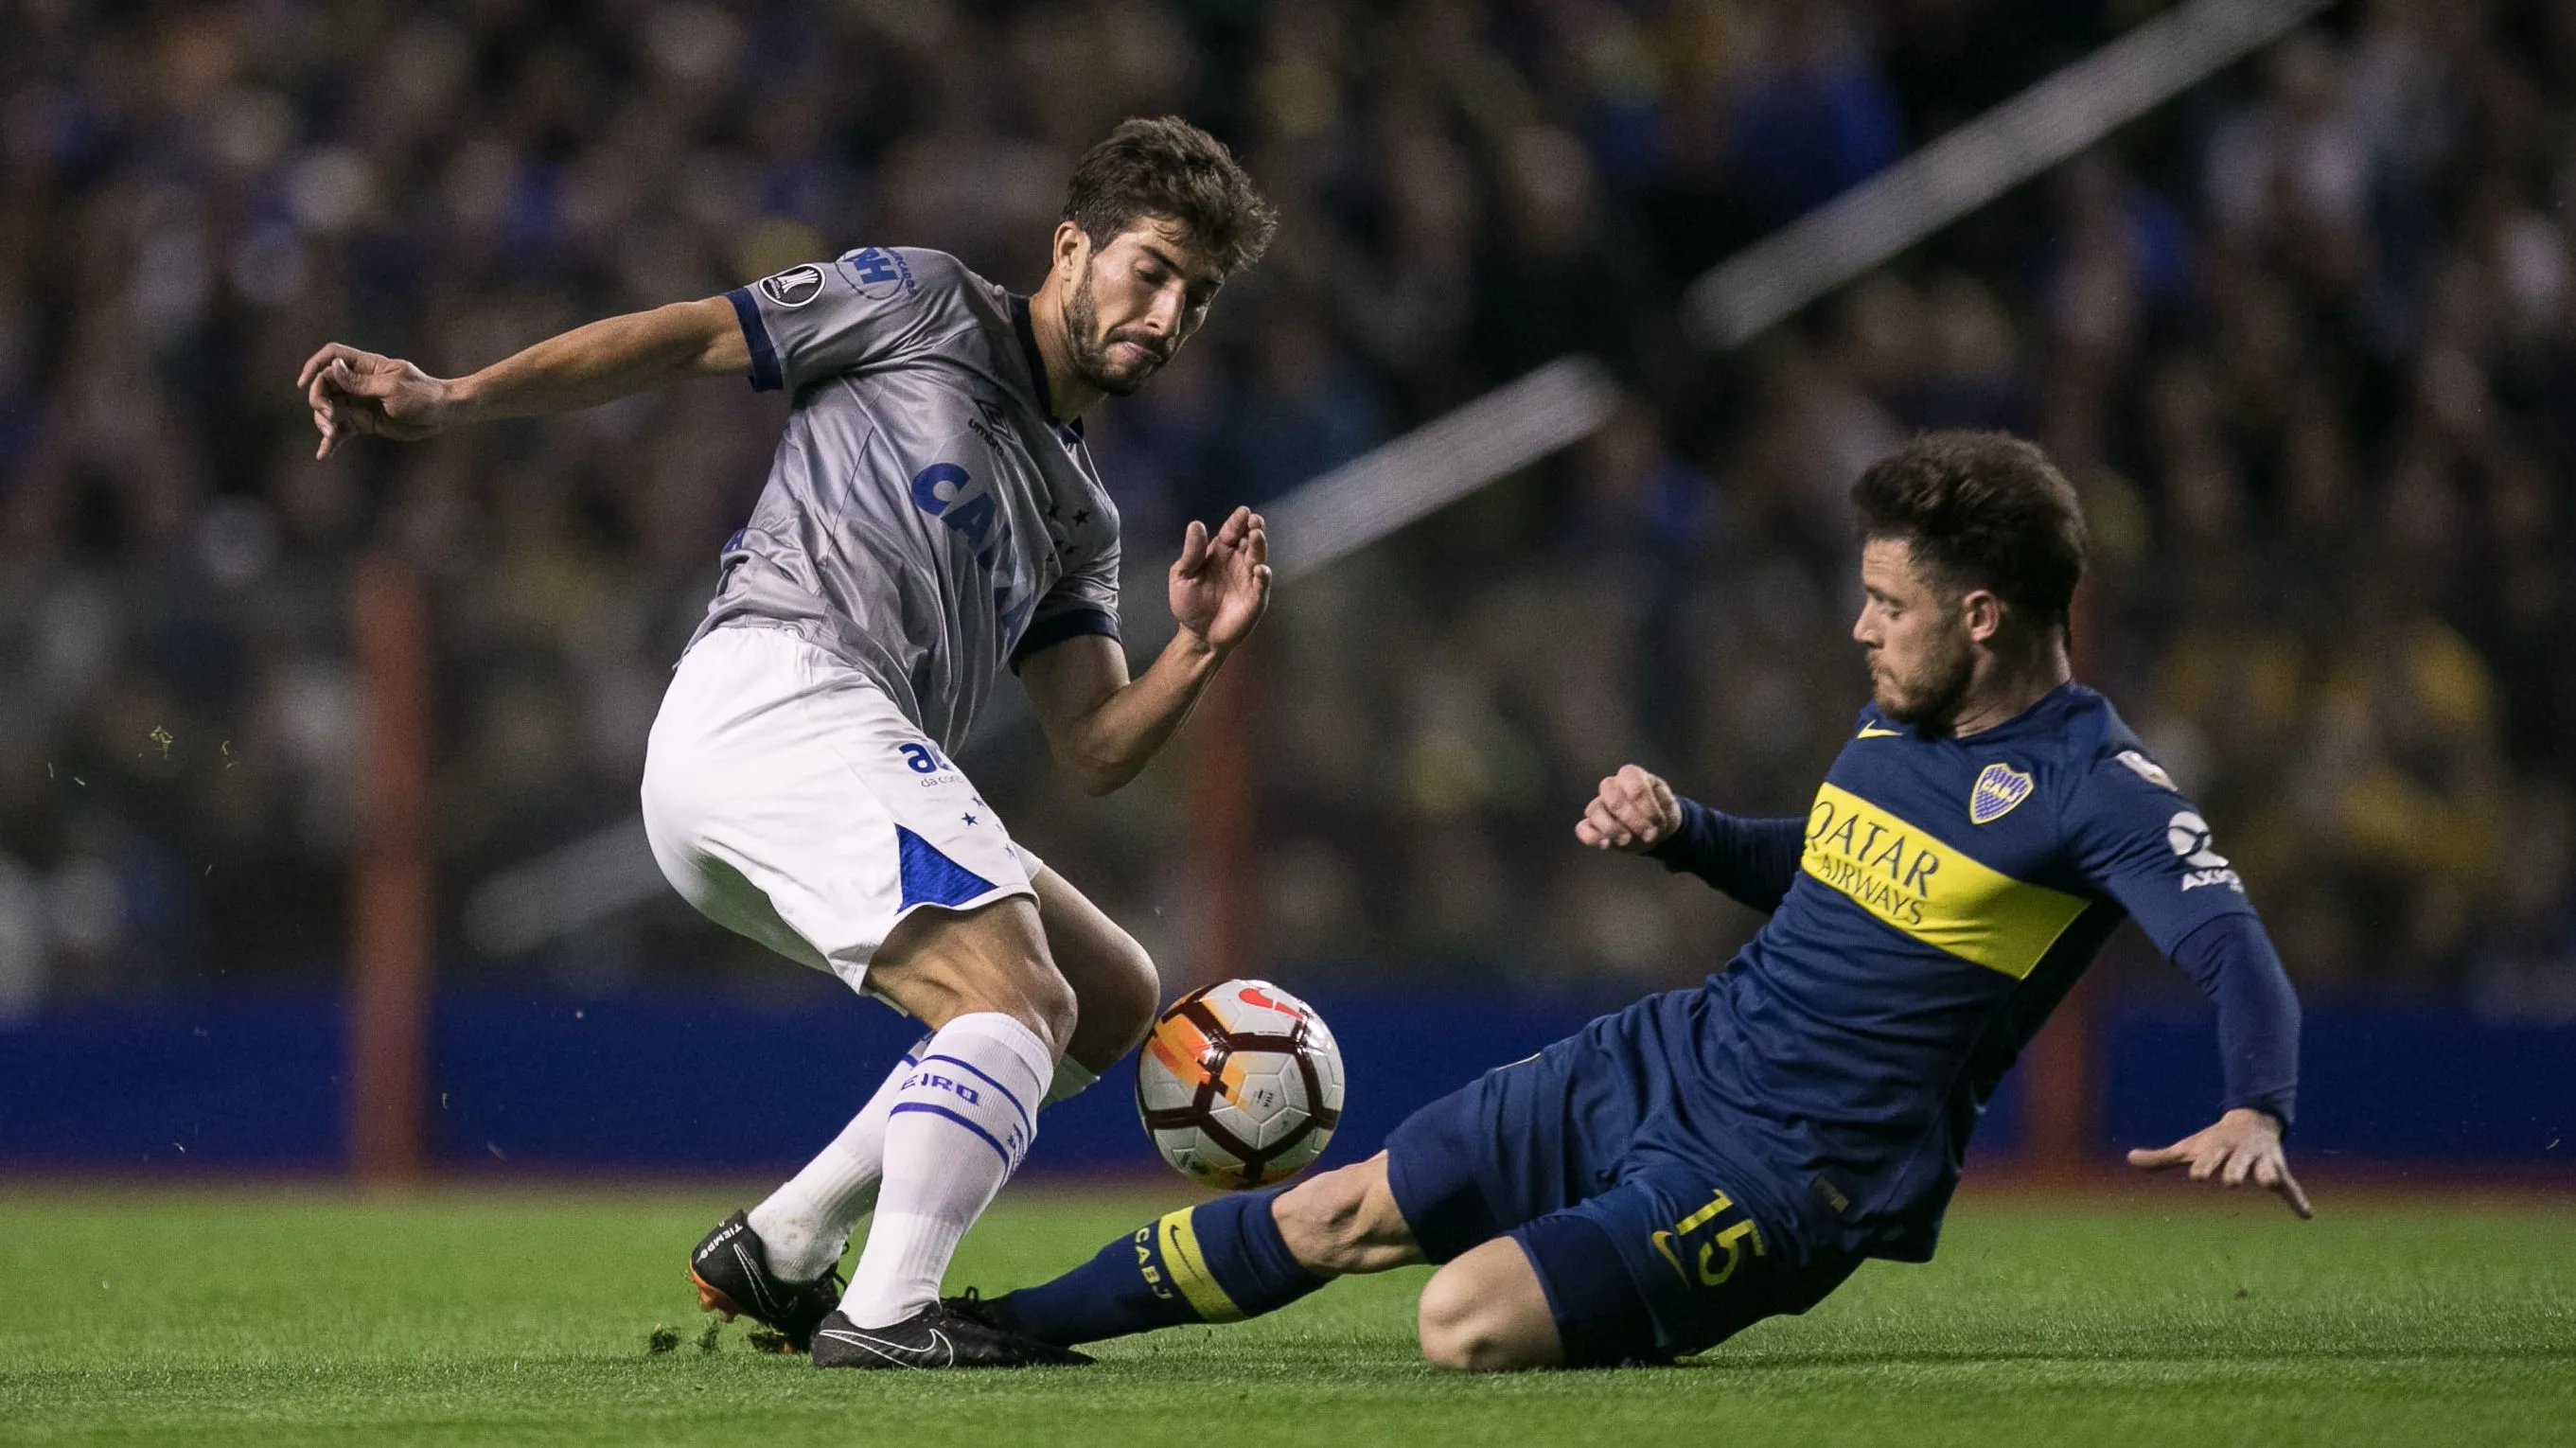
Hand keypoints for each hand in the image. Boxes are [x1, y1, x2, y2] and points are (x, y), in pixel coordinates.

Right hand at [297, 343, 455, 457]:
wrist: (444, 415)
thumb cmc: (423, 395)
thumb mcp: (392, 387)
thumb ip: (361, 382)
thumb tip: (333, 367)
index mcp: (366, 366)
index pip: (332, 356)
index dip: (314, 366)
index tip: (304, 384)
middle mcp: (359, 382)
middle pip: (324, 385)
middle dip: (319, 400)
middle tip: (328, 417)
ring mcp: (360, 402)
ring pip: (329, 408)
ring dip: (323, 421)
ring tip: (330, 434)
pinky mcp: (364, 422)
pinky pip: (342, 430)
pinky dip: (332, 440)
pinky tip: (324, 454)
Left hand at [1169, 506, 1270, 653]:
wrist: (1197, 635)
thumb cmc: (1189, 603)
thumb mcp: (1183, 576)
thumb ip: (1191, 553)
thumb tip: (1196, 524)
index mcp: (1220, 553)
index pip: (1231, 532)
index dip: (1237, 522)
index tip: (1243, 512)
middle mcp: (1237, 562)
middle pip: (1249, 541)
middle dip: (1253, 529)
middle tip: (1255, 520)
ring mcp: (1248, 579)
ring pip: (1258, 558)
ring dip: (1260, 546)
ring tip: (1257, 535)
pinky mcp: (1256, 599)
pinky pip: (1262, 585)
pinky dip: (1263, 576)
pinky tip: (1259, 569)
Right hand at [1575, 764, 1681, 852]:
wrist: (1657, 831)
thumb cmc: (1661, 813)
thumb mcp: (1669, 806)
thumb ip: (1661, 805)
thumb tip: (1647, 816)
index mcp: (1631, 776)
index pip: (1631, 779)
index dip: (1645, 802)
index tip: (1659, 821)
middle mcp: (1612, 787)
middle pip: (1611, 794)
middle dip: (1632, 817)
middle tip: (1650, 834)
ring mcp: (1600, 806)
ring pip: (1594, 810)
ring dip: (1612, 828)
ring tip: (1628, 840)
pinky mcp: (1593, 826)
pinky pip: (1582, 828)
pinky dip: (1592, 837)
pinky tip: (1606, 844)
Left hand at [2127, 1108, 2312, 1218]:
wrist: (2251, 1121)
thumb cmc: (2213, 1141)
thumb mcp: (2189, 1148)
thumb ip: (2161, 1158)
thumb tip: (2129, 1159)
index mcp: (2217, 1149)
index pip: (2208, 1159)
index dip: (2203, 1166)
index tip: (2197, 1176)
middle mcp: (2239, 1153)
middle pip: (2237, 1163)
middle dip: (2235, 1170)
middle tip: (2231, 1182)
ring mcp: (2261, 1160)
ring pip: (2265, 1168)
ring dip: (2267, 1174)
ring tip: (2270, 1183)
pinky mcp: (2278, 1169)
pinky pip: (2291, 1186)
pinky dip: (2298, 1199)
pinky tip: (2306, 1215)